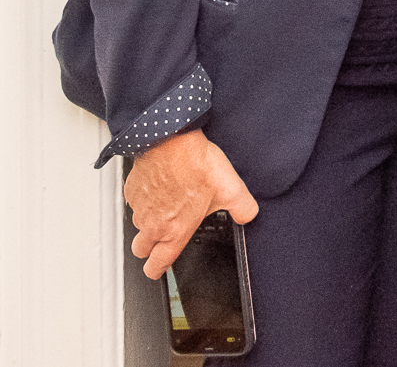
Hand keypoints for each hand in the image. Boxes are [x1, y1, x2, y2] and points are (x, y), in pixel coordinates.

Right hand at [124, 129, 257, 278]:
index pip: (157, 265)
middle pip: (142, 250)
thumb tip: (248, 216)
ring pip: (139, 226)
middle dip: (151, 248)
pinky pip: (136, 204)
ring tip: (170, 205)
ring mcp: (140, 209)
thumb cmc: (196, 165)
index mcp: (175, 231)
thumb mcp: (231, 189)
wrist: (171, 141)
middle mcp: (153, 225)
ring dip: (150, 221)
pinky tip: (162, 187)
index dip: (157, 270)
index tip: (159, 269)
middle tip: (165, 236)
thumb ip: (243, 208)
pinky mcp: (132, 192)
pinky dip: (146, 200)